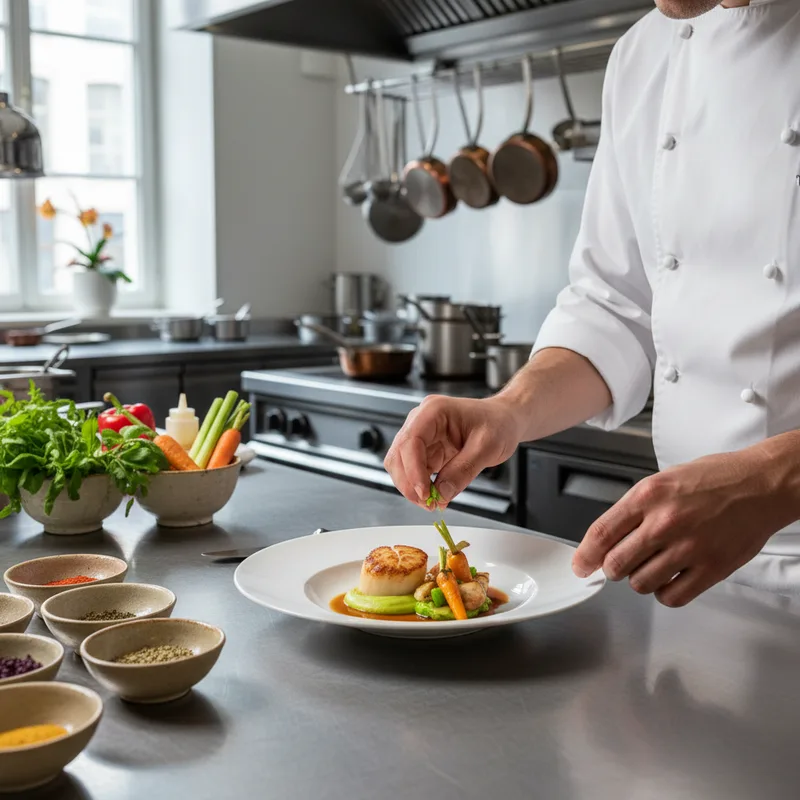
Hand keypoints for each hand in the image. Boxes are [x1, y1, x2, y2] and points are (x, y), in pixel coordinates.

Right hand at [384, 395, 521, 508]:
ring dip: (412, 487)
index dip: (412, 470)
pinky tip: (435, 495)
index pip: (410, 441)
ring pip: (401, 466)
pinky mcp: (425, 451)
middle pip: (398, 455)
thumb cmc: (498, 423)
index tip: (424, 492)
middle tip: (428, 503)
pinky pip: (413, 472)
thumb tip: (441, 494)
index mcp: (434, 411)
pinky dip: (420, 487)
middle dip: (409, 483)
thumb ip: (463, 470)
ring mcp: (422, 436)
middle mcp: (421, 422)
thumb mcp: (487, 447)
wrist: (504, 421)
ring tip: (433, 502)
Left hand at [572, 444, 799, 606]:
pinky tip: (671, 578)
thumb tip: (607, 537)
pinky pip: (672, 597)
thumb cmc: (714, 479)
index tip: (580, 566)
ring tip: (653, 566)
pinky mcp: (712, 568)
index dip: (585, 556)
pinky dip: (665, 593)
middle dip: (612, 568)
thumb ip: (634, 509)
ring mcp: (688, 547)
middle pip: (616, 564)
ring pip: (641, 583)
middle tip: (620, 564)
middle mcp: (664, 522)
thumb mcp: (662, 480)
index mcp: (647, 496)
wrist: (761, 484)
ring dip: (640, 579)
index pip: (601, 533)